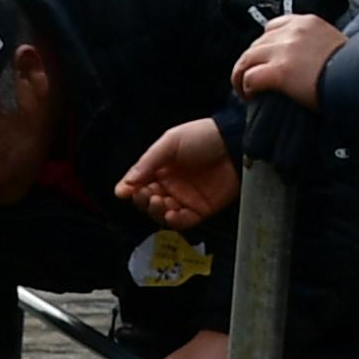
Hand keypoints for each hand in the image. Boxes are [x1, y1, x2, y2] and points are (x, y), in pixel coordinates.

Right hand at [117, 117, 233, 229]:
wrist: (234, 143)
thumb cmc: (203, 137)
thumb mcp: (170, 142)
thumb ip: (148, 163)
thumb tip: (124, 186)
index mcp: (161, 168)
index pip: (139, 184)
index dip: (130, 189)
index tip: (124, 192)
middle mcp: (171, 185)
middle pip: (148, 201)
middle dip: (143, 200)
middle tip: (148, 194)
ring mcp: (186, 198)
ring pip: (162, 214)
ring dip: (156, 211)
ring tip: (159, 201)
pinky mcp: (201, 209)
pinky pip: (183, 222)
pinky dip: (175, 221)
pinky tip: (171, 213)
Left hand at [230, 12, 341, 112]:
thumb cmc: (356, 70)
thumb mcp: (337, 45)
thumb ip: (319, 45)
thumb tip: (311, 62)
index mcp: (307, 22)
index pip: (273, 27)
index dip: (265, 46)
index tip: (265, 61)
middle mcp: (292, 32)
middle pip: (256, 44)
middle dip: (251, 62)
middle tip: (250, 81)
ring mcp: (284, 50)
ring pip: (246, 60)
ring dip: (241, 76)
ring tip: (244, 91)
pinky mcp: (278, 72)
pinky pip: (249, 78)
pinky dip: (245, 88)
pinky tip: (251, 97)